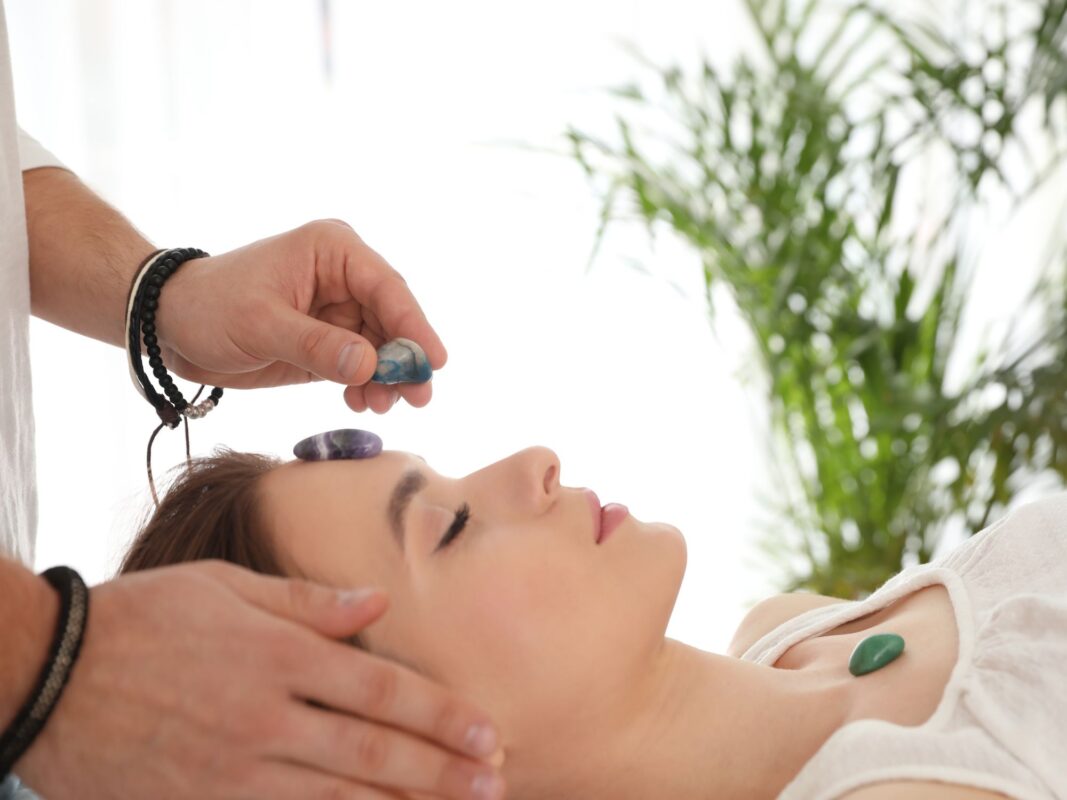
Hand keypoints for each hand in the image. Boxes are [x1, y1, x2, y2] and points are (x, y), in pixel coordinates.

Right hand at [15, 561, 504, 799]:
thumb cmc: (144, 616)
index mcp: (278, 654)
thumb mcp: (225, 586)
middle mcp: (266, 715)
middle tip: (494, 782)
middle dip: (441, 769)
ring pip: (339, 797)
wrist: (49, 674)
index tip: (486, 731)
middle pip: (373, 750)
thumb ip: (307, 601)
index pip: (381, 688)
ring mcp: (235, 769)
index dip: (440, 713)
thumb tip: (377, 603)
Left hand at [153, 220, 446, 413]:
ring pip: (381, 347)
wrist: (169, 325)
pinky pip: (360, 365)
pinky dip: (365, 386)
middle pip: (393, 320)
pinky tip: (360, 403)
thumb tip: (370, 366)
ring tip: (381, 407)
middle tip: (417, 397)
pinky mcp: (328, 341)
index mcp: (332, 251)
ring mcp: (339, 311)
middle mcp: (344, 277)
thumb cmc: (208, 307)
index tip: (433, 362)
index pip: (387, 287)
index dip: (414, 326)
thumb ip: (316, 346)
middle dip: (404, 360)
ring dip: (386, 379)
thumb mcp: (261, 325)